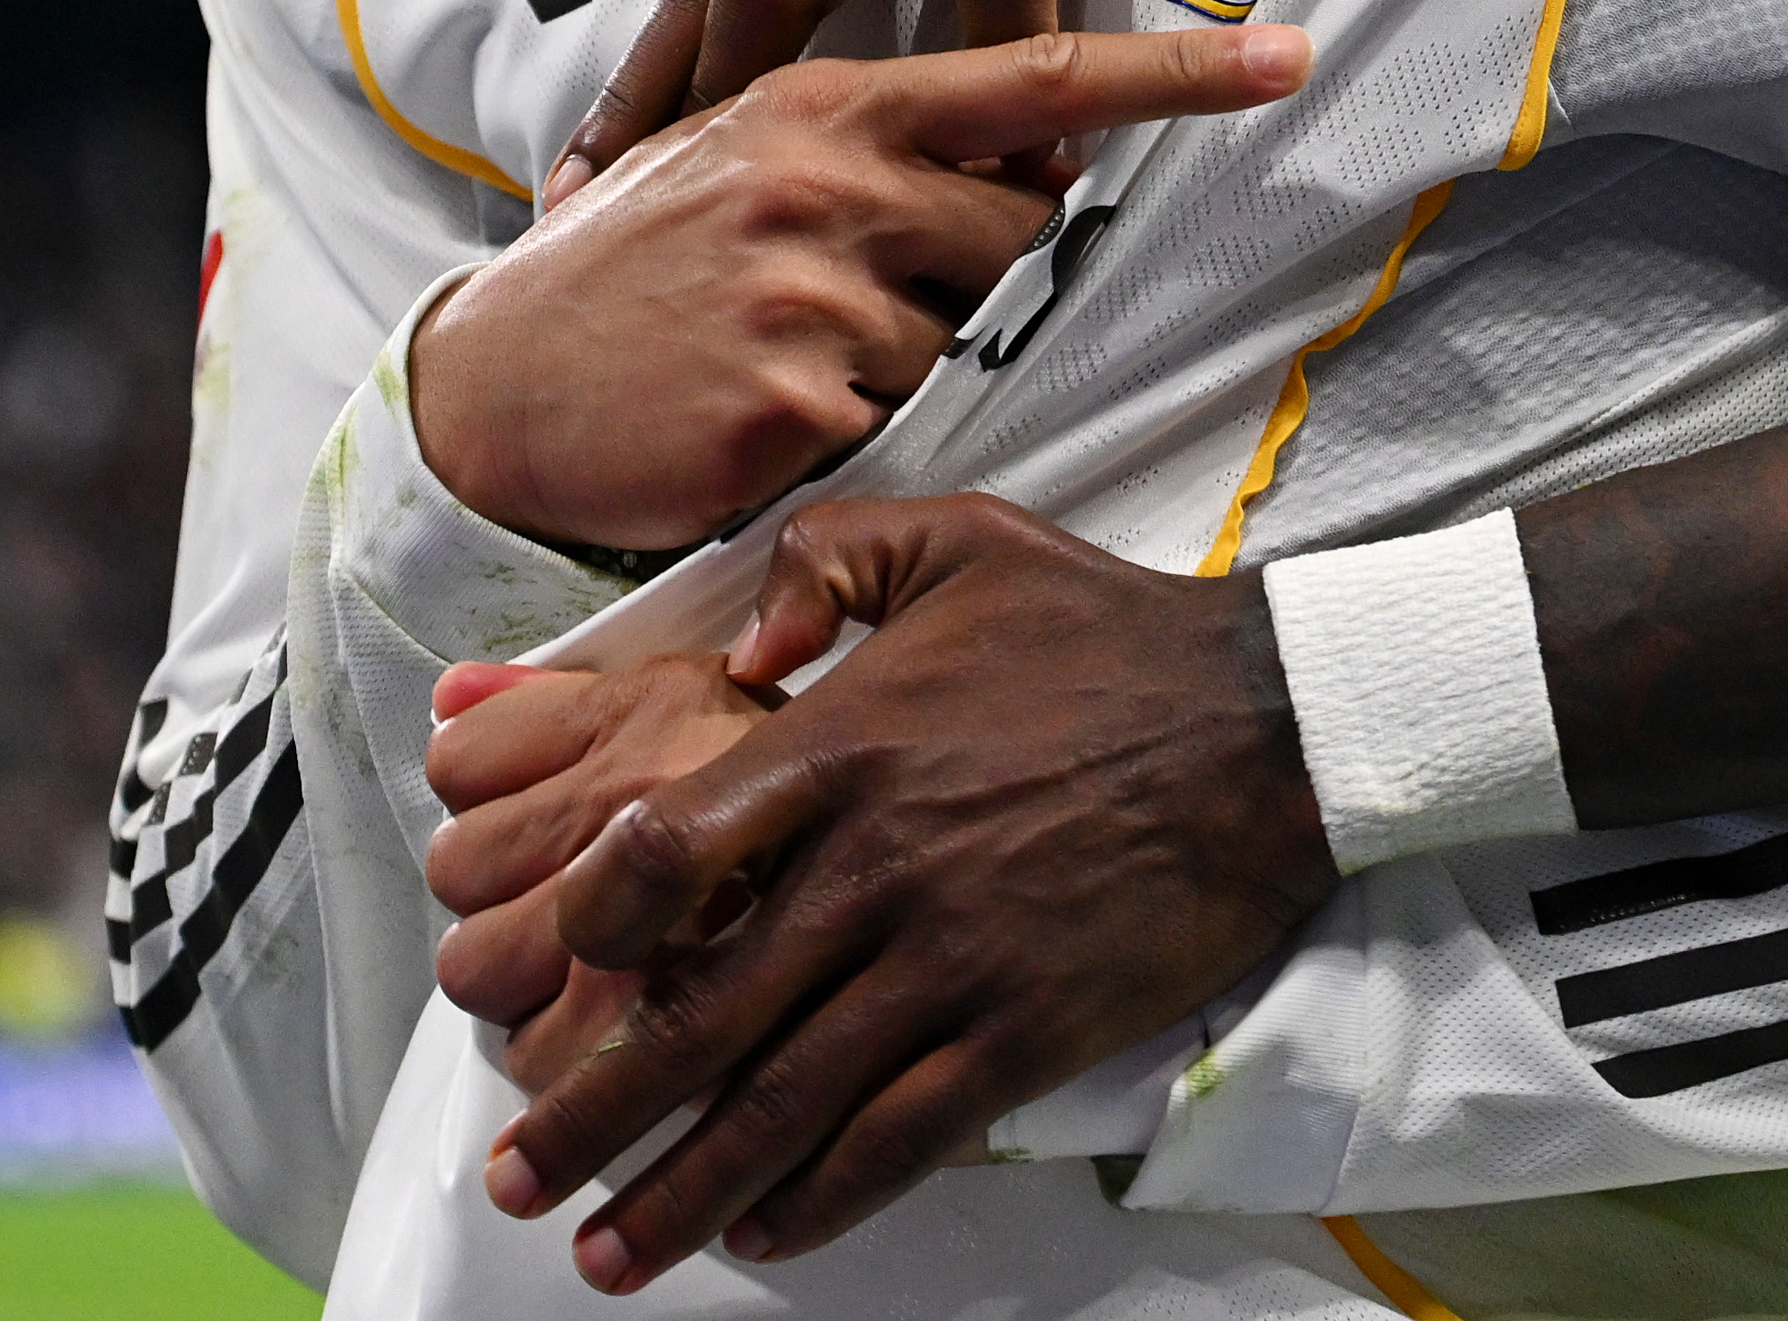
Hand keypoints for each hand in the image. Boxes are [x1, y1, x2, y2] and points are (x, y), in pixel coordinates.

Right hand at [420, 24, 1312, 553]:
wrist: (492, 382)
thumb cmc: (638, 270)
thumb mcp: (746, 158)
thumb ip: (885, 146)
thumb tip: (1032, 163)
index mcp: (829, 100)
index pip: (1036, 75)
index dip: (1177, 71)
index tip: (1291, 56)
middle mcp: (828, 174)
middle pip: (1017, 231)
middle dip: (964, 272)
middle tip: (837, 293)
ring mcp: (812, 286)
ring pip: (957, 337)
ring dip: (892, 363)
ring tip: (773, 354)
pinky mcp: (797, 400)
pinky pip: (893, 421)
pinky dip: (841, 430)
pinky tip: (753, 411)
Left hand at [476, 496, 1334, 1283]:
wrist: (1272, 722)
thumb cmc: (1111, 632)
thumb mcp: (962, 538)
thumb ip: (828, 561)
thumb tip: (742, 640)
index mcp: (842, 748)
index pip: (661, 854)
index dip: (587, 922)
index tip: (555, 965)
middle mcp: (876, 867)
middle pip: (696, 1016)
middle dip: (590, 1114)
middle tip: (516, 1176)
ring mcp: (951, 959)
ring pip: (783, 1102)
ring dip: (681, 1191)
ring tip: (607, 1252)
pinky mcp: (1027, 1030)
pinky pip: (901, 1138)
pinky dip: (820, 1198)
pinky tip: (764, 1232)